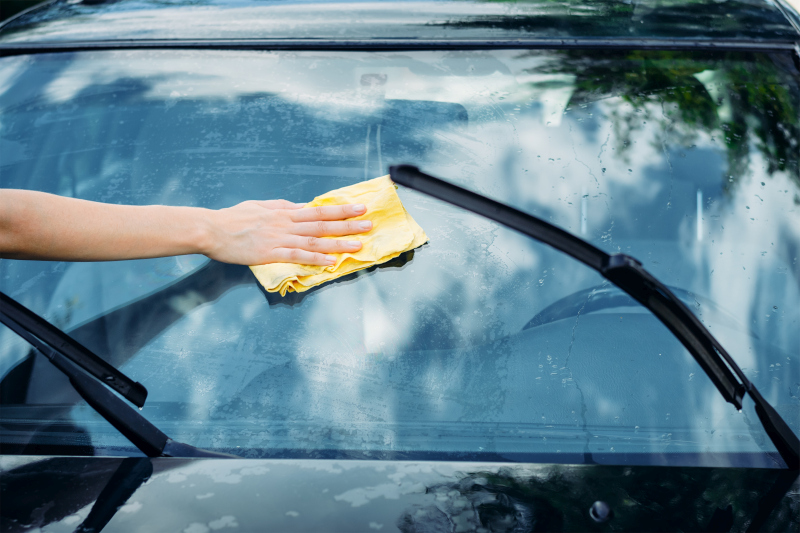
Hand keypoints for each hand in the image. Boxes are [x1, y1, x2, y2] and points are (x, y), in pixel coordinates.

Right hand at [203, 200, 371, 265]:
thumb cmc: (233, 218)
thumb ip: (282, 206)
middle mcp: (286, 224)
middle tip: (368, 224)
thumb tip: (302, 207)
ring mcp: (279, 239)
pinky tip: (330, 261)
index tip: (359, 208)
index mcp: (284, 212)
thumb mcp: (260, 206)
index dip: (340, 210)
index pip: (318, 210)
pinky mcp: (271, 253)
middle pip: (322, 224)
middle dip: (347, 224)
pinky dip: (315, 259)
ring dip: (338, 243)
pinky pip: (297, 256)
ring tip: (358, 245)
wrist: (212, 230)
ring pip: (315, 240)